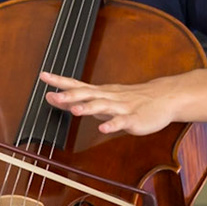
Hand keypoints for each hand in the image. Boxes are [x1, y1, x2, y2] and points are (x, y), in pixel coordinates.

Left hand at [37, 72, 178, 135]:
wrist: (163, 98)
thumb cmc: (131, 99)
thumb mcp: (103, 99)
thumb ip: (81, 101)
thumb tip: (57, 99)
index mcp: (99, 92)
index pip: (76, 84)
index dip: (59, 81)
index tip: (43, 76)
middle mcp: (108, 97)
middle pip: (86, 94)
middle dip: (69, 96)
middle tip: (52, 95)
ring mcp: (121, 107)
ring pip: (102, 107)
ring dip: (88, 108)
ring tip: (74, 110)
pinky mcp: (133, 119)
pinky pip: (121, 122)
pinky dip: (112, 125)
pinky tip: (103, 129)